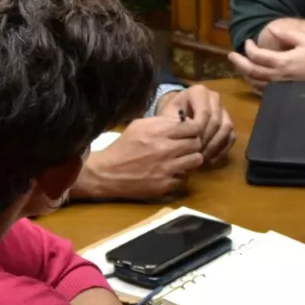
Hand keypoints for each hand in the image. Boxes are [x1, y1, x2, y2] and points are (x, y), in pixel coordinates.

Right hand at [74, 116, 204, 199]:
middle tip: (185, 147)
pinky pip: (185, 177)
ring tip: (181, 159)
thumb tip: (183, 120)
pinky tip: (171, 172)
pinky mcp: (165, 184)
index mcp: (158, 132)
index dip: (192, 129)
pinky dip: (181, 175)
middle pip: (197, 143)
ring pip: (196, 160)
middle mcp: (165, 149)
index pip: (192, 127)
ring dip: (191, 159)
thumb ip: (162, 122)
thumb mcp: (139, 125)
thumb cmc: (124, 146)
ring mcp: (166, 168)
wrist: (107, 173)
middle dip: (193, 143)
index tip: (188, 132)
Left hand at [154, 84, 234, 163]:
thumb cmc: (171, 114)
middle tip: (196, 154)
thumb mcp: (168, 116)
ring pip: (226, 128)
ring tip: (202, 158)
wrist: (178, 112)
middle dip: (206, 140)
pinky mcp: (228, 122)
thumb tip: (184, 137)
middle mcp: (214, 97)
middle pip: (217, 121)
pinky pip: (231, 136)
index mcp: (199, 92)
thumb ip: (176, 124)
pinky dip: (222, 149)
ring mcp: (223, 109)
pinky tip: (210, 159)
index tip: (189, 144)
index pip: (205, 112)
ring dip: (215, 146)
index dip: (199, 130)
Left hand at [227, 21, 304, 93]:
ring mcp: (277, 87)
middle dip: (238, 62)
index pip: (256, 55)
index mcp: (282, 62)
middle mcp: (276, 76)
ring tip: (238, 65)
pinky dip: (252, 84)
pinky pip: (261, 91)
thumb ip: (287, 34)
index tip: (248, 42)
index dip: (249, 48)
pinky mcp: (280, 94)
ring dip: (243, 73)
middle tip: (231, 55)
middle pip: (250, 70)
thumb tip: (271, 30)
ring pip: (253, 82)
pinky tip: (250, 78)